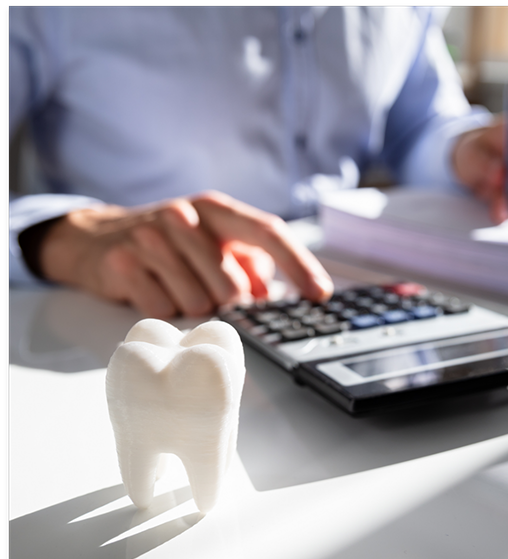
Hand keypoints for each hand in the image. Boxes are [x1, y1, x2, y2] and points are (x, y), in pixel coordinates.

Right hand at [38, 190, 333, 317]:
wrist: (96, 238)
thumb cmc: (170, 244)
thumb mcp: (212, 242)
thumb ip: (248, 264)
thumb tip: (270, 296)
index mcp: (216, 209)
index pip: (268, 232)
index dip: (299, 265)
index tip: (321, 294)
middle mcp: (185, 217)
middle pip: (232, 287)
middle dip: (227, 303)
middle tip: (205, 291)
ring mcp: (151, 238)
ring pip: (199, 304)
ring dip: (193, 307)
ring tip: (174, 285)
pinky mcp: (123, 263)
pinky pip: (163, 310)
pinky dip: (164, 310)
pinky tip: (152, 289)